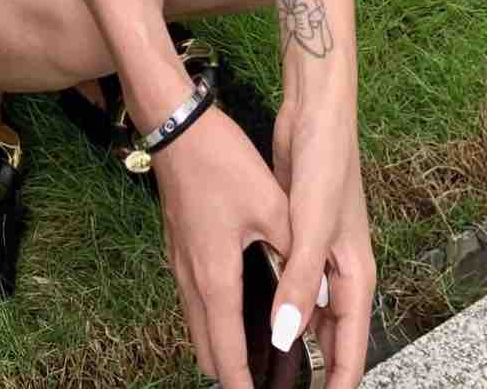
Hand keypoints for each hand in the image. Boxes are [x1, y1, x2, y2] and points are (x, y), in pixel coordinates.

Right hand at [150, 102, 297, 388]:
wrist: (174, 123)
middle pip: (208, 349)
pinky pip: (195, 300)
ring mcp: (179, 263)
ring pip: (198, 325)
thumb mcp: (271, 205)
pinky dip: (214, 320)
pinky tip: (236, 312)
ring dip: (222, 348)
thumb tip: (312, 300)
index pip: (228, 355)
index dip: (243, 387)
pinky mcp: (179, 246)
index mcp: (216, 278)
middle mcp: (192, 279)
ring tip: (255, 362)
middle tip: (264, 382)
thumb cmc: (221, 161)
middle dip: (233, 374)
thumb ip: (294, 258)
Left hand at [270, 94, 376, 388]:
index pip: (352, 351)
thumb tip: (287, 337)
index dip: (336, 386)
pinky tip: (253, 316)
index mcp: (356, 277)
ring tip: (263, 369)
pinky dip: (277, 304)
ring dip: (291, 340)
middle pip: (331, 339)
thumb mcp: (312, 227)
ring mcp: (321, 255)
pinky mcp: (298, 237)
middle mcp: (342, 272)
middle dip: (311, 371)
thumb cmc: (326, 165)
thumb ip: (300, 283)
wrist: (315, 112)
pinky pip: (290, 285)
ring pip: (308, 314)